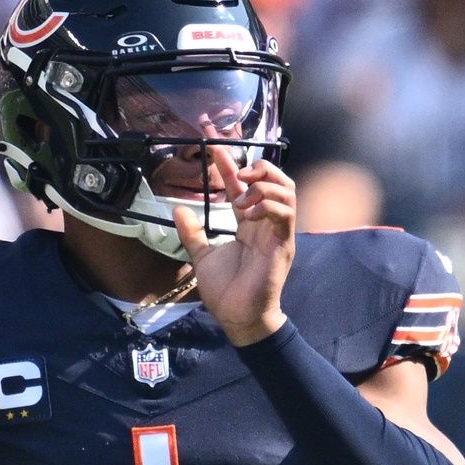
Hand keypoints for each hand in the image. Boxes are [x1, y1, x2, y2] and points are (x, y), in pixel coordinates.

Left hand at [174, 146, 294, 345]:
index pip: (244, 185)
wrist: (238, 317)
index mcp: (249, 224)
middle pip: (276, 179)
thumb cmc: (225, 291)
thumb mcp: (202, 256)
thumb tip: (178, 209)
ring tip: (241, 199)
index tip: (215, 148)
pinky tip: (249, 213)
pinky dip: (268, 205)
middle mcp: (266, 223)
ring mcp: (277, 232)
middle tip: (238, 173)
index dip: (231, 165)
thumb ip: (192, 233)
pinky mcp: (283, 244)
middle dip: (259, 168)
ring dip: (263, 186)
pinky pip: (285, 213)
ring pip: (286, 190)